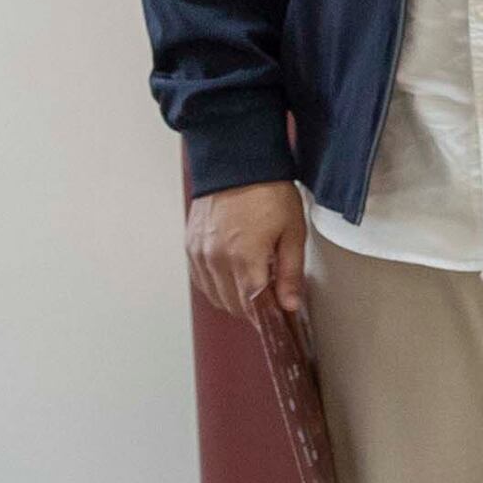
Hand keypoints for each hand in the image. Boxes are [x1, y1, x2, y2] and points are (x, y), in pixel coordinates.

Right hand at [187, 182, 309, 323]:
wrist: (237, 164)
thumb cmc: (269, 193)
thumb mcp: (292, 232)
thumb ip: (290, 273)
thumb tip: (289, 305)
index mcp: (244, 258)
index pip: (253, 306)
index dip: (267, 316)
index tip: (280, 318)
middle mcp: (215, 260)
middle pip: (233, 305)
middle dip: (254, 309)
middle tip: (273, 298)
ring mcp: (199, 254)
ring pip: (215, 296)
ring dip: (235, 299)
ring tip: (256, 284)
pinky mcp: (190, 246)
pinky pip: (201, 280)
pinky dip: (216, 286)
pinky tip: (234, 277)